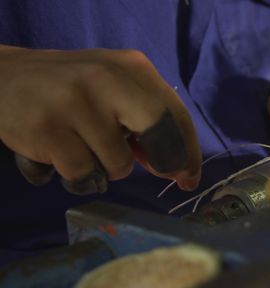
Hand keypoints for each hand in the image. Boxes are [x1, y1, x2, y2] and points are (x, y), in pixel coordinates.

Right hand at [0, 46, 201, 193]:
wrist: (1, 78)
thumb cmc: (69, 90)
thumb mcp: (112, 91)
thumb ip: (145, 121)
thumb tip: (176, 167)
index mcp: (131, 66)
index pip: (175, 113)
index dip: (189, 152)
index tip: (188, 177)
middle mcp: (107, 78)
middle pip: (159, 131)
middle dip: (164, 161)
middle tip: (155, 172)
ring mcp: (76, 102)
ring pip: (118, 164)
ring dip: (104, 169)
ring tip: (81, 149)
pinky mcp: (48, 129)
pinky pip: (83, 175)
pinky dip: (75, 177)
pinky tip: (57, 156)